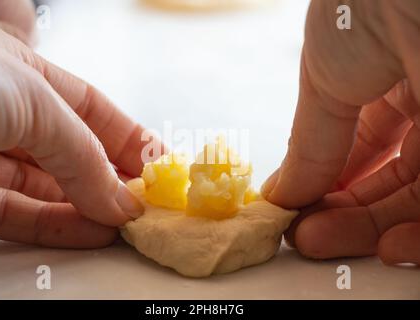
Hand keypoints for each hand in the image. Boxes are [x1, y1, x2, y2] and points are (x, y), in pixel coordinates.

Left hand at [0, 17, 157, 247]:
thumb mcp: (35, 101)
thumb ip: (83, 155)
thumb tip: (122, 202)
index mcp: (25, 71)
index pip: (92, 110)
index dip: (130, 137)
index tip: (160, 167)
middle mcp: (5, 113)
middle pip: (73, 151)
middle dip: (113, 178)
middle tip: (148, 204)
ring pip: (49, 188)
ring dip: (90, 208)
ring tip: (128, 225)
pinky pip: (18, 214)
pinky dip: (58, 227)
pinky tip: (94, 233)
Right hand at [261, 0, 419, 264]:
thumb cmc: (362, 8)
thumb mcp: (324, 81)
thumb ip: (308, 146)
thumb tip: (281, 194)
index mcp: (389, 83)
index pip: (362, 149)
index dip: (328, 182)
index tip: (296, 210)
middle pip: (391, 179)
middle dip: (345, 214)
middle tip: (306, 238)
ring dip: (376, 230)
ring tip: (327, 245)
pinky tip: (389, 247)